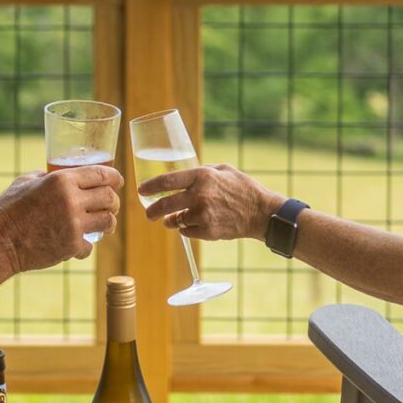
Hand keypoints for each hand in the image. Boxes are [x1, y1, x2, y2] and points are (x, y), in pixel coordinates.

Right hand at [0, 165, 122, 272]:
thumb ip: (45, 176)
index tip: (118, 181)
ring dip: (108, 223)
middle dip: (114, 201)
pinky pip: (90, 246)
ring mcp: (73, 224)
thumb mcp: (25, 182)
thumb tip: (56, 174)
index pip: (101, 174)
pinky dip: (85, 246)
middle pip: (109, 197)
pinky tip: (77, 245)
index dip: (115, 177)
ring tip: (103, 225)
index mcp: (61, 180)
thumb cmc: (8, 210)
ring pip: (108, 221)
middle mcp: (71, 200)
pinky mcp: (71, 246)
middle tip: (111, 205)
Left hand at [138, 164, 282, 241]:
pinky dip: (187, 229)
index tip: (141, 190)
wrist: (261, 213)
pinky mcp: (207, 231)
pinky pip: (187, 232)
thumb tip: (183, 174)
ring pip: (175, 221)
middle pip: (165, 205)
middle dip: (152, 211)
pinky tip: (194, 224)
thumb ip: (202, 170)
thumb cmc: (244, 188)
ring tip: (171, 220)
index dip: (150, 186)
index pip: (167, 181)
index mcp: (202, 177)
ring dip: (171, 221)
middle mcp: (199, 196)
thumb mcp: (224, 170)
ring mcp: (203, 215)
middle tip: (149, 214)